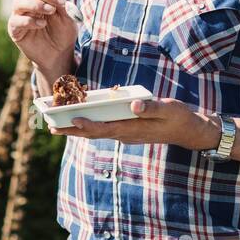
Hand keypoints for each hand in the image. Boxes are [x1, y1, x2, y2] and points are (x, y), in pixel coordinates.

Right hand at [8, 0, 77, 80]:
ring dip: (36, 4)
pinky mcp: (15, 29)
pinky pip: (16, 20)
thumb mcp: (68, 15)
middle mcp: (29, 1)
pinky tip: (42, 24)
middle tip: (59, 3)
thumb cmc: (64, 32)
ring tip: (50, 11)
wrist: (60, 54)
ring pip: (19, 1)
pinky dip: (29, 20)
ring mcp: (20, 14)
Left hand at [58, 97, 219, 149]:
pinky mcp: (126, 130)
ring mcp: (125, 133)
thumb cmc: (179, 117)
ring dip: (76, 129)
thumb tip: (134, 106)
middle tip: (50, 127)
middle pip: (94, 133)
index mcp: (133, 129)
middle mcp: (125, 134)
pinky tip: (78, 119)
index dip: (88, 126)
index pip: (105, 129)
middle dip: (72, 130)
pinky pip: (102, 128)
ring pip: (96, 132)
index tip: (72, 121)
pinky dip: (88, 125)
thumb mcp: (169, 110)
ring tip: (56, 126)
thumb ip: (152, 108)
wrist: (189, 130)